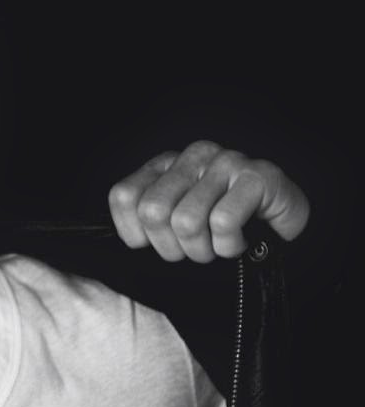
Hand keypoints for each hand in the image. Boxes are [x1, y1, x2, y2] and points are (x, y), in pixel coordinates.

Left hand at [108, 140, 310, 261]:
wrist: (282, 230)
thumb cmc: (221, 231)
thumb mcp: (173, 225)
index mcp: (164, 165)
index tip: (156, 243)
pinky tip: (241, 240)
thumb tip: (129, 241)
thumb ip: (145, 224)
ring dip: (203, 250)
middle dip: (171, 247)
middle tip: (194, 250)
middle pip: (153, 212)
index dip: (136, 233)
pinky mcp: (256, 176)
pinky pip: (223, 223)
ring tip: (218, 246)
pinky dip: (229, 246)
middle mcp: (192, 156)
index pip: (124, 196)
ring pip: (187, 222)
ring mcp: (225, 162)